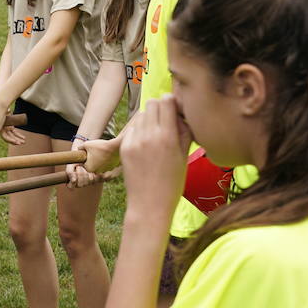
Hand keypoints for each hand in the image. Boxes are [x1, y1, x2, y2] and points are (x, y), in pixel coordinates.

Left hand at [80, 136, 123, 178]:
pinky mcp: (112, 167)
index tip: (89, 151)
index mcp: (89, 168)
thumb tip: (78, 149)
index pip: (84, 163)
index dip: (85, 156)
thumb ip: (80, 147)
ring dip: (99, 159)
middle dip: (92, 159)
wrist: (115, 147)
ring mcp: (105, 170)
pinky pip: (107, 163)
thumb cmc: (99, 146)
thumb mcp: (86, 144)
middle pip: (92, 164)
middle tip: (95, 150)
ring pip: (100, 164)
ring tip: (102, 151)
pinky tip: (107, 153)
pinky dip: (107, 159)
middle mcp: (97, 172)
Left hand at [120, 95, 190, 218]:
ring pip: (141, 114)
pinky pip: (132, 129)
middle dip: (160, 108)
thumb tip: (181, 114)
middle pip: (152, 103)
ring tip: (156, 135)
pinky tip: (145, 146)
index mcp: (168, 137)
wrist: (149, 205)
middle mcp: (149, 135)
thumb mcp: (184, 157)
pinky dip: (139, 131)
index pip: (166, 101)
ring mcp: (134, 141)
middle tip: (166, 122)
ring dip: (149, 119)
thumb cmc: (172, 184)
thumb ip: (184, 132)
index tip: (176, 112)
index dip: (172, 103)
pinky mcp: (123, 147)